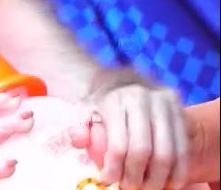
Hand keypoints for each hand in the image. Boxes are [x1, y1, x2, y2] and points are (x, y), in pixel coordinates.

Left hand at [71, 84, 187, 189]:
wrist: (124, 83)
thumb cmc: (101, 104)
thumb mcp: (84, 111)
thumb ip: (80, 128)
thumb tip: (79, 141)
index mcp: (117, 100)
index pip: (118, 143)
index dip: (114, 167)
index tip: (108, 181)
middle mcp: (143, 99)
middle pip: (143, 149)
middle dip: (136, 176)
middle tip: (129, 188)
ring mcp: (165, 105)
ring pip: (167, 152)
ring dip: (158, 178)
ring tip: (147, 188)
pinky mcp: (181, 112)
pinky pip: (183, 149)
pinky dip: (178, 172)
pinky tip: (169, 184)